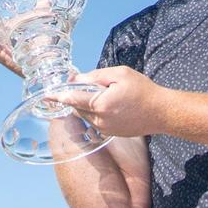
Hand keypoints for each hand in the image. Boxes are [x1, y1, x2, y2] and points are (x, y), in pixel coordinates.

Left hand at [47, 66, 168, 137]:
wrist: (161, 112)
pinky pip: (96, 120)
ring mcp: (105, 129)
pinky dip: (98, 111)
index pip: (73, 99)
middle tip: (88, 83)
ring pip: (87, 114)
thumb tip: (77, 79)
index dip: (58, 95)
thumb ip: (95, 76)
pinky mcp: (111, 133)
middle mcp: (100, 120)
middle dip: (78, 95)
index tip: (45, 95)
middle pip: (78, 107)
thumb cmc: (143, 90)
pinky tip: (113, 104)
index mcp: (100, 104)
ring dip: (89, 103)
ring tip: (107, 93)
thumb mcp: (119, 74)